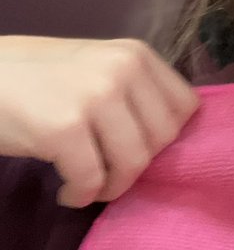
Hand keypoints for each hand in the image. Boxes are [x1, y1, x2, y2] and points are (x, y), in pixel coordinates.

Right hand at [0, 36, 198, 207]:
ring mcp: (96, 97)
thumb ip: (130, 91)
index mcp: (136, 54)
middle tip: (109, 173)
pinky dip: (82, 195)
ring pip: (135, 162)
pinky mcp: (64, 128)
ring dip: (113, 186)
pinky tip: (67, 192)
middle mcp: (124, 70)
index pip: (186, 107)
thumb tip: (166, 138)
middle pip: (164, 138)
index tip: (139, 150)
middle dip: (138, 165)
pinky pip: (93, 179)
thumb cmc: (32, 77)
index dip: (166, 138)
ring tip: (89, 186)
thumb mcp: (94, 67)